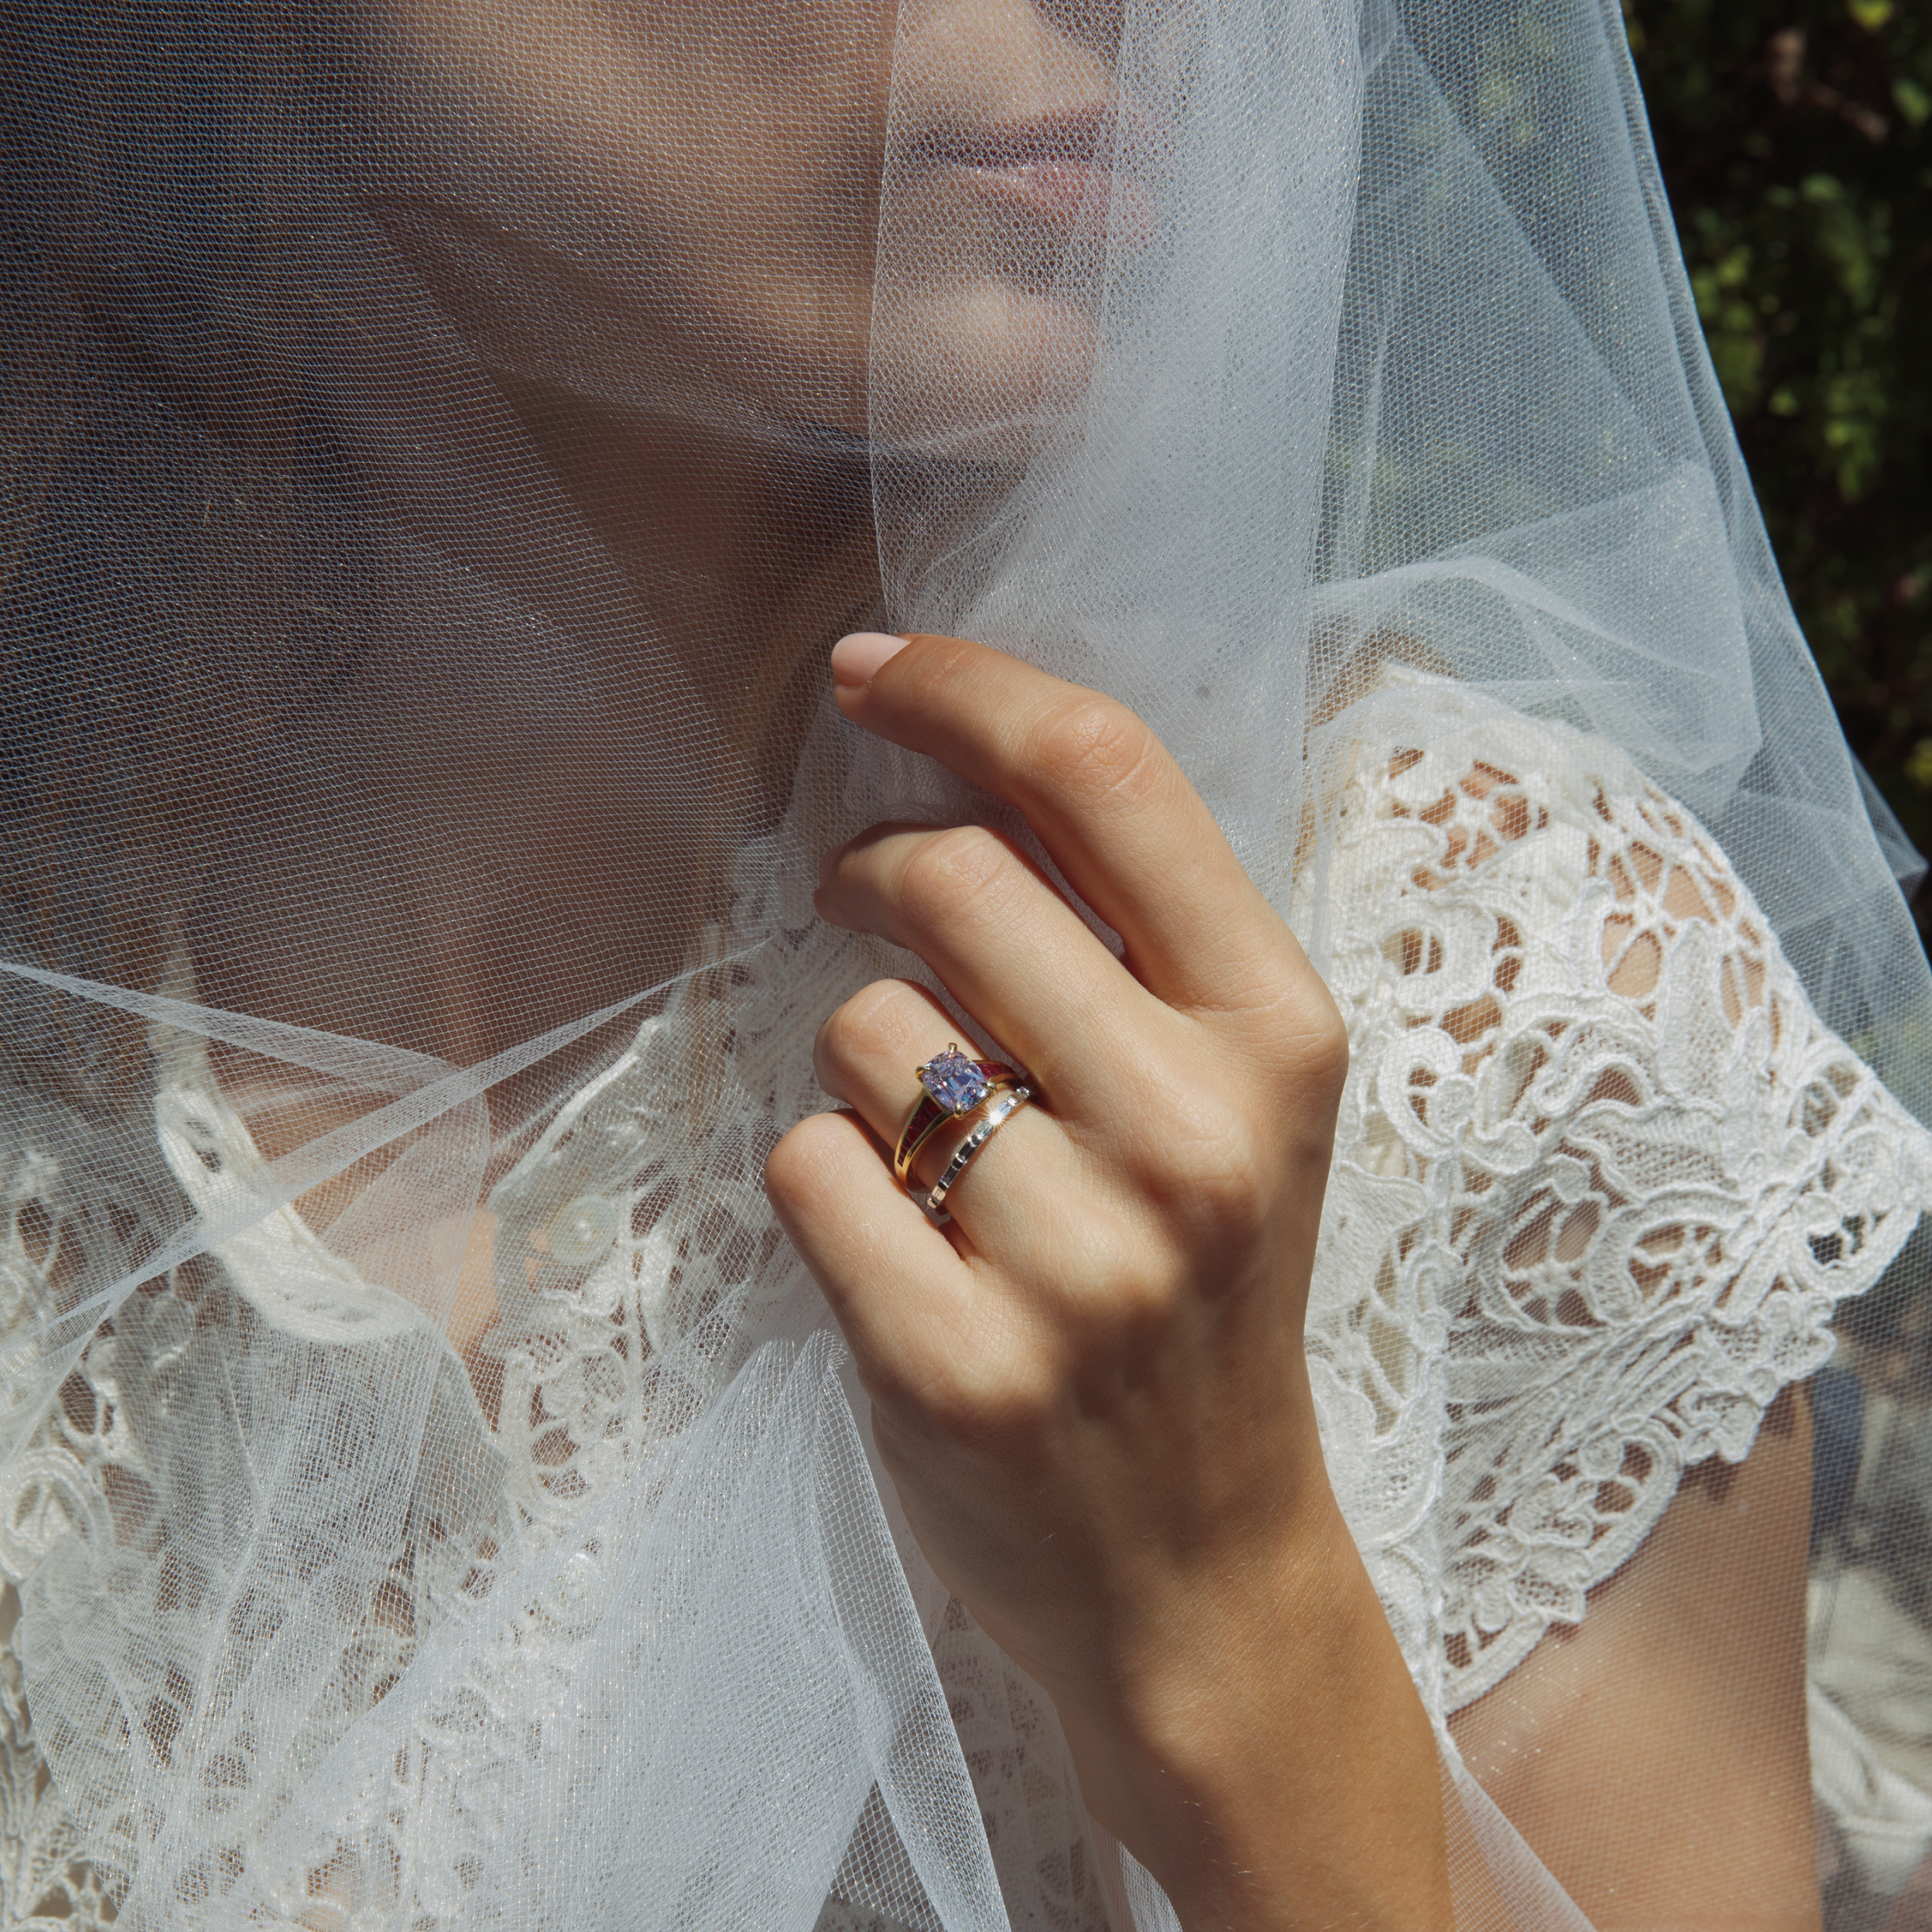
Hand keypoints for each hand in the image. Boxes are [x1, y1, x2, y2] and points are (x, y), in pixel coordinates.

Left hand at [765, 633, 1454, 1929]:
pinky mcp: (956, 1365)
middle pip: (954, 878)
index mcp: (1279, 1035)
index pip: (1109, 777)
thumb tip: (958, 766)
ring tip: (925, 1134)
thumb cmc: (1205, 1295)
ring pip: (860, 1027)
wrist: (1202, 1563)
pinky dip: (819, 1176)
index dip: (967, 686)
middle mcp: (1199, 1134)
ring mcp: (1082, 1262)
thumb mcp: (1235, 1102)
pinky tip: (891, 1236)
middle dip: (870, 867)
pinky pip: (804, 1164)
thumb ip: (1132, 941)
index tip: (866, 670)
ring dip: (856, 1056)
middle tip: (858, 901)